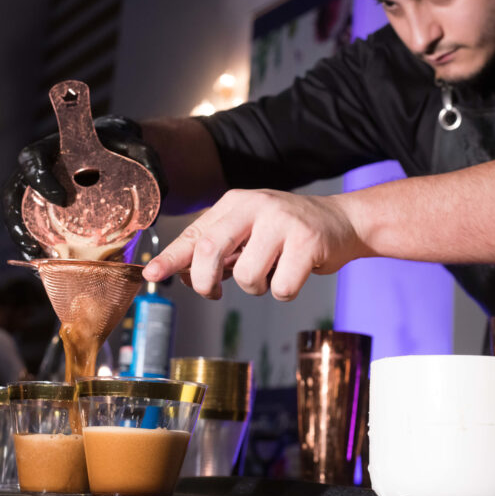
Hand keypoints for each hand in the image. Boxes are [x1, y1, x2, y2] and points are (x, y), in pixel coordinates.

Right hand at [1, 115, 166, 258]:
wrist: (115, 149)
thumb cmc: (121, 145)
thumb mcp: (136, 147)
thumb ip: (149, 161)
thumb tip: (162, 192)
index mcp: (56, 147)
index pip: (33, 159)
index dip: (38, 178)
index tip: (60, 198)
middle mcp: (40, 168)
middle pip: (16, 192)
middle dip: (20, 220)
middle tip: (37, 244)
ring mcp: (38, 188)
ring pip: (18, 213)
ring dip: (24, 238)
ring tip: (40, 260)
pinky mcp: (45, 206)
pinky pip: (32, 225)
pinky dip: (37, 243)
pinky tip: (49, 261)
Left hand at [143, 189, 364, 300]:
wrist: (343, 222)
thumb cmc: (290, 232)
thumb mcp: (250, 230)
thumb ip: (219, 249)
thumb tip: (182, 274)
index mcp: (236, 202)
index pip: (194, 233)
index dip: (170, 257)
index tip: (151, 275)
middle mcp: (256, 206)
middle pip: (209, 249)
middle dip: (204, 281)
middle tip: (213, 292)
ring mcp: (283, 223)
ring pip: (246, 277)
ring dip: (256, 288)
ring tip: (273, 272)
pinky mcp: (307, 242)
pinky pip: (280, 287)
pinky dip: (284, 290)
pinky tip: (296, 272)